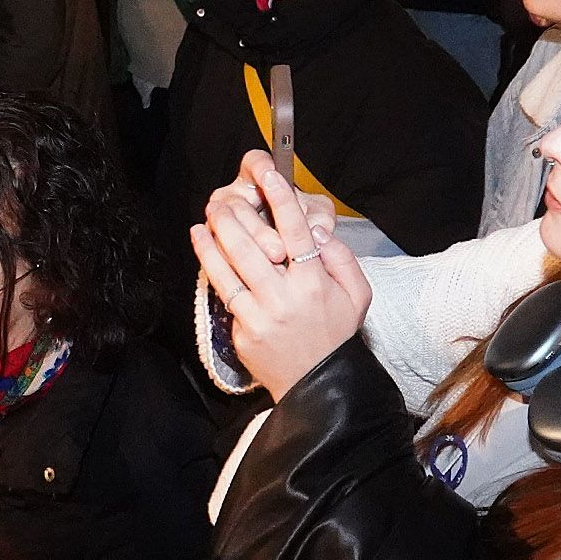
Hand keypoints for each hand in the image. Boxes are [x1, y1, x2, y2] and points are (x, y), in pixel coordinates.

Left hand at [190, 153, 369, 399]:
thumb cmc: (337, 334)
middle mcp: (285, 296)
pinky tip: (202, 249)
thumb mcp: (358, 296)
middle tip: (222, 199)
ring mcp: (261, 315)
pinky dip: (210, 267)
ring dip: (213, 239)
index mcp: (314, 283)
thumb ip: (342, 259)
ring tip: (205, 219)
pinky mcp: (243, 331)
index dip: (282, 198)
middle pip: (252, 246)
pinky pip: (224, 294)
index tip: (270, 175)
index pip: (296, 231)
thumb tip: (319, 233)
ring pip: (229, 268)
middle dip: (234, 217)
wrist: (319, 385)